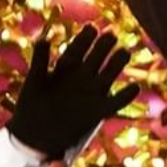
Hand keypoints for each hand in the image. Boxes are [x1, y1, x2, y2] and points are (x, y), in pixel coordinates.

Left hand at [6, 26, 138, 161]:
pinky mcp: (98, 111)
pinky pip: (117, 102)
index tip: (92, 28)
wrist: (33, 137)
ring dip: (118, 62)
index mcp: (65, 67)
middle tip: (111, 35)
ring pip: (110, 73)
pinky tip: (135, 88)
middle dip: (105, 45)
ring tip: (124, 52)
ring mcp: (91, 93)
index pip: (79, 48)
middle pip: (97, 55)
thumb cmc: (31, 107)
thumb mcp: (34, 83)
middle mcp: (81, 77)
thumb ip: (40, 61)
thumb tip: (45, 39)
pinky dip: (127, 95)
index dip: (86, 38)